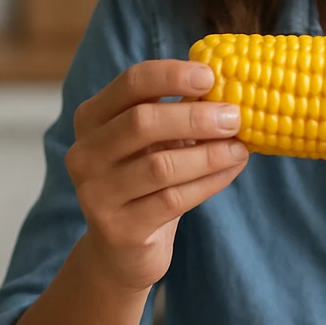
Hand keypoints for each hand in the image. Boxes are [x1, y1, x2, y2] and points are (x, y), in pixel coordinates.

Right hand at [66, 60, 247, 295]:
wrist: (121, 249)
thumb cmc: (144, 181)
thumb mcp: (156, 141)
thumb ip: (180, 112)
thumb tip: (227, 83)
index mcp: (92, 118)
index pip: (130, 83)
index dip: (171, 75)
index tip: (211, 76)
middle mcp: (85, 153)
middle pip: (142, 122)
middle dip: (195, 117)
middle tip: (235, 117)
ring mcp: (96, 193)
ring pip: (160, 166)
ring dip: (209, 154)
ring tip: (240, 148)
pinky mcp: (119, 228)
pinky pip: (172, 200)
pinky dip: (209, 183)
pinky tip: (231, 170)